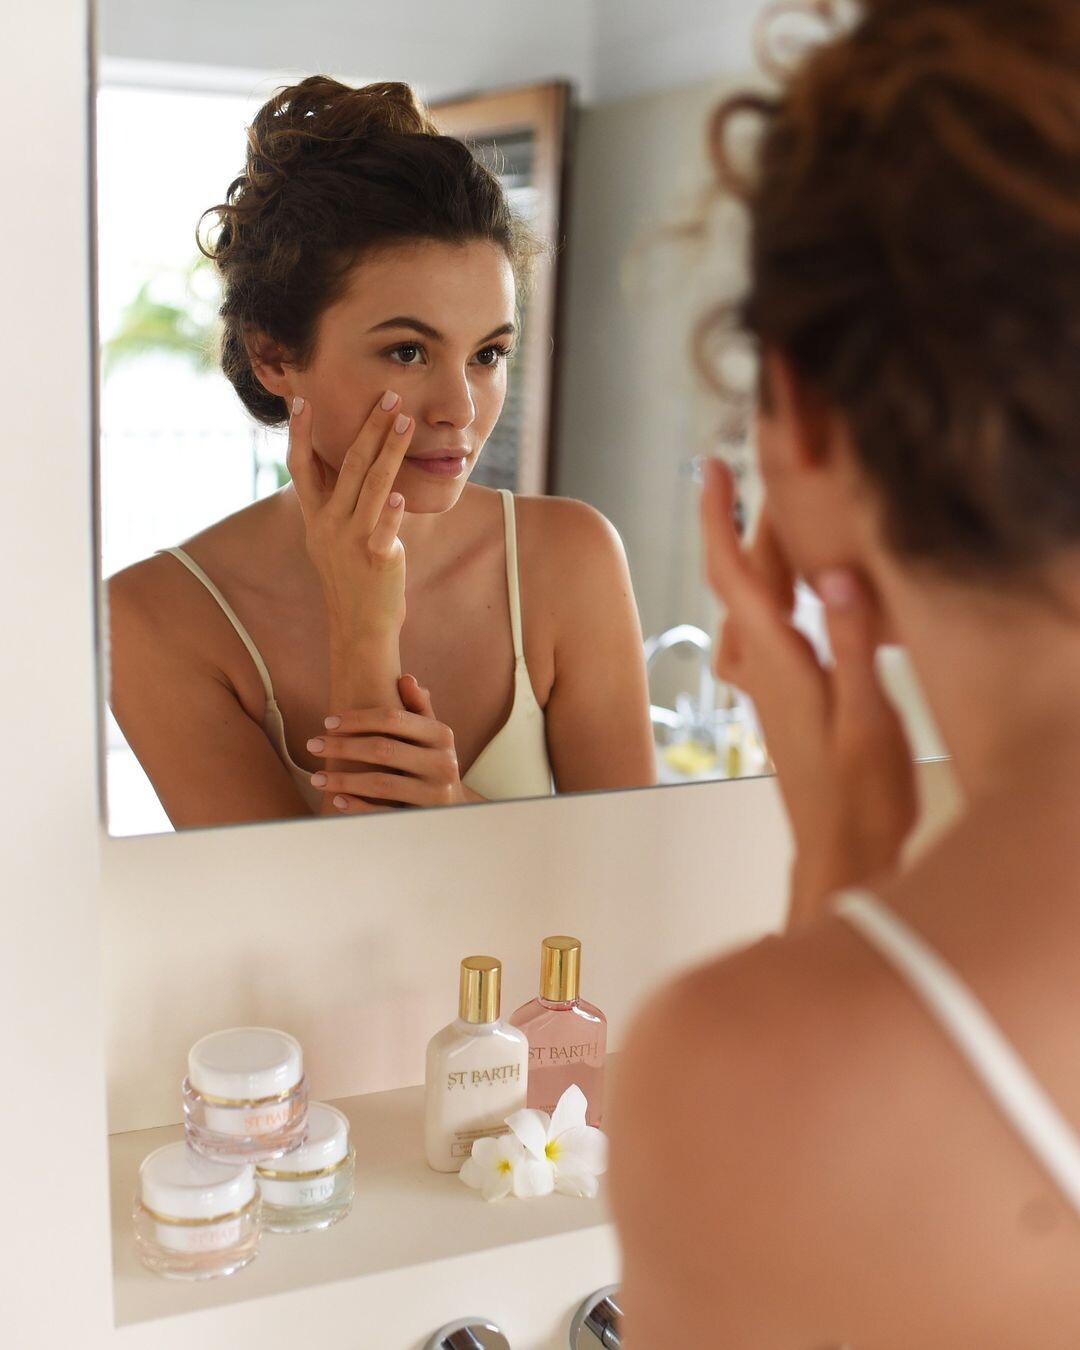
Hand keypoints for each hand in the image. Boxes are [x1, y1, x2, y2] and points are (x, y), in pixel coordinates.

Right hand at [287, 390, 413, 647]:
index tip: (300, 400)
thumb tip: (333, 465)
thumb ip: (332, 503)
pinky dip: (393, 513)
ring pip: (373, 486)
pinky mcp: (378, 558)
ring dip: (390, 450)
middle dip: (368, 427)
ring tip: (405, 421)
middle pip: (348, 465)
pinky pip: (385, 529)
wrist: (360, 624)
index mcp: (316, 516)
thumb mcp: (329, 537)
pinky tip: (402, 495)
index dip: (300, 434)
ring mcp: (352, 540)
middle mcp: (329, 524)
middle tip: (387, 396)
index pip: (302, 467)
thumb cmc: (351, 576)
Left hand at [307, 676, 485, 812]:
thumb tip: (406, 679)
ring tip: (316, 778)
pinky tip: (337, 800)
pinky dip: (358, 807)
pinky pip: (384, 813)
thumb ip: (419, 708)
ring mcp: (434, 793)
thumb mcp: (432, 736)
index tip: (328, 722)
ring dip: (343, 780)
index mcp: (441, 735)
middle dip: (342, 747)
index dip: (357, 718)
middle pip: (383, 749)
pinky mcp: (423, 818)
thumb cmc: (433, 763)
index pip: (394, 718)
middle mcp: (443, 763)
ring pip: (380, 783)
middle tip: (313, 745)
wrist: (456, 808)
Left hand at [700, 458, 917, 927]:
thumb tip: (835, 577)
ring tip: (790, 518)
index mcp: (779, 664)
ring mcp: (771, 687)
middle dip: (751, 521)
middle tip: (772, 472)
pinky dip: (778, 596)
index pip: (732, 576)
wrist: (843, 859)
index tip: (709, 469)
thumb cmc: (860, 800)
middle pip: (743, 580)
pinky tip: (801, 594)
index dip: (717, 519)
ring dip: (764, 557)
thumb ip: (849, 647)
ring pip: (755, 604)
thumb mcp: (867, 719)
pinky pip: (769, 631)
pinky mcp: (785, 701)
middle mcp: (764, 670)